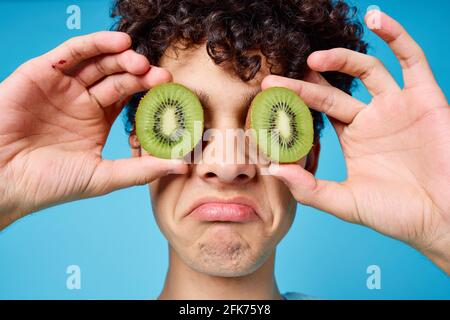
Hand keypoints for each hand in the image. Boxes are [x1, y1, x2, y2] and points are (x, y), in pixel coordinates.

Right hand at [0, 31, 186, 228]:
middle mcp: (82, 100)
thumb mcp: (103, 176)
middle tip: (160, 74)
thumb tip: (183, 168)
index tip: (170, 90)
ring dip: (121, 57)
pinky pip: (71, 53)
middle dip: (139, 73)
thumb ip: (142, 169)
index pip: (129, 98)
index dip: (148, 92)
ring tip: (140, 60)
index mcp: (96, 120)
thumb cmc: (50, 184)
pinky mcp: (41, 73)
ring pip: (98, 62)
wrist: (3, 181)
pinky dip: (94, 44)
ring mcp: (63, 86)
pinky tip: (118, 44)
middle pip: (117, 77)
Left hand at [263, 12, 449, 272]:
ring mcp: (398, 106)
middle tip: (275, 79)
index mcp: (353, 139)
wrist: (444, 218)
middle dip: (303, 83)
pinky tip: (375, 18)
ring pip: (367, 69)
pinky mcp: (425, 98)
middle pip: (332, 90)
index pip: (317, 112)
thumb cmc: (397, 215)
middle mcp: (372, 119)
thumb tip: (272, 169)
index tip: (268, 99)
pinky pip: (412, 58)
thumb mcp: (346, 203)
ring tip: (312, 59)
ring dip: (340, 58)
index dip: (294, 104)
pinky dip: (396, 35)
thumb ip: (309, 188)